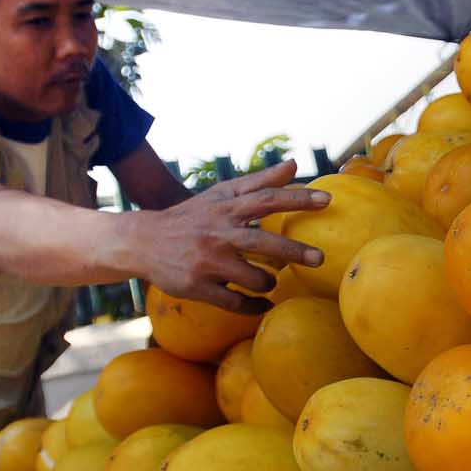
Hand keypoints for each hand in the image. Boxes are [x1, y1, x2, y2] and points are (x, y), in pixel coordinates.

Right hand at [133, 161, 328, 312]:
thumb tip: (295, 164)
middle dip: (294, 251)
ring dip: (268, 282)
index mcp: (226, 209)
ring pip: (252, 278)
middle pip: (262, 243)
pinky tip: (263, 305)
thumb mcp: (222, 195)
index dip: (297, 198)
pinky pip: (234, 303)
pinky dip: (253, 306)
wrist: (143, 241)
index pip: (267, 199)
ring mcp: (207, 262)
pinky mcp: (197, 287)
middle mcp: (217, 234)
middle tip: (320, 259)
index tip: (327, 200)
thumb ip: (260, 181)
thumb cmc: (192, 216)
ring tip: (270, 281)